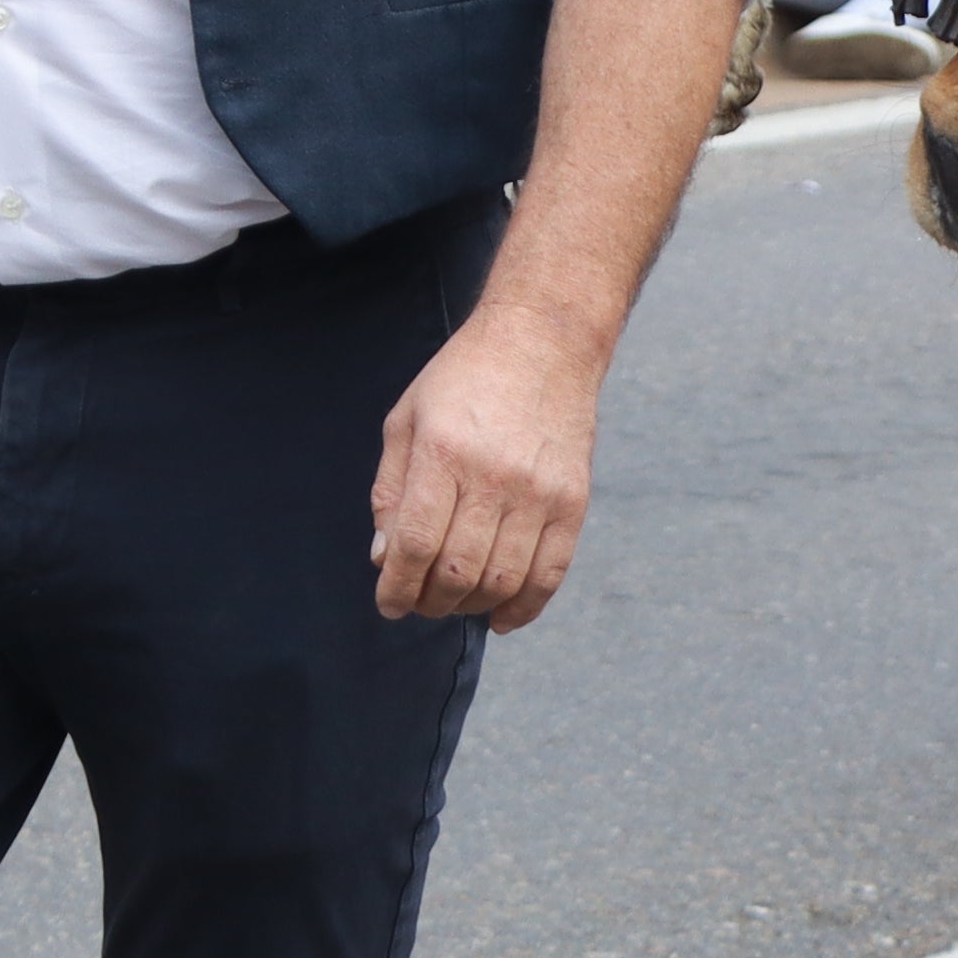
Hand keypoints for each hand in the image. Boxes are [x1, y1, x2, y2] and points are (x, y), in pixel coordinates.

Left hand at [373, 302, 609, 627]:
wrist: (543, 341)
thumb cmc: (463, 380)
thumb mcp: (407, 419)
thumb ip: (390, 490)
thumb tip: (384, 559)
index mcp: (443, 453)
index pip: (414, 544)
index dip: (396, 587)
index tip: (388, 602)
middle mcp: (493, 476)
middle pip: (457, 572)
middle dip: (430, 602)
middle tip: (420, 600)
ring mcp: (539, 492)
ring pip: (502, 581)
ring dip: (472, 606)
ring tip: (456, 600)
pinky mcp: (573, 501)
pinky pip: (550, 574)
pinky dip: (524, 607)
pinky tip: (501, 616)